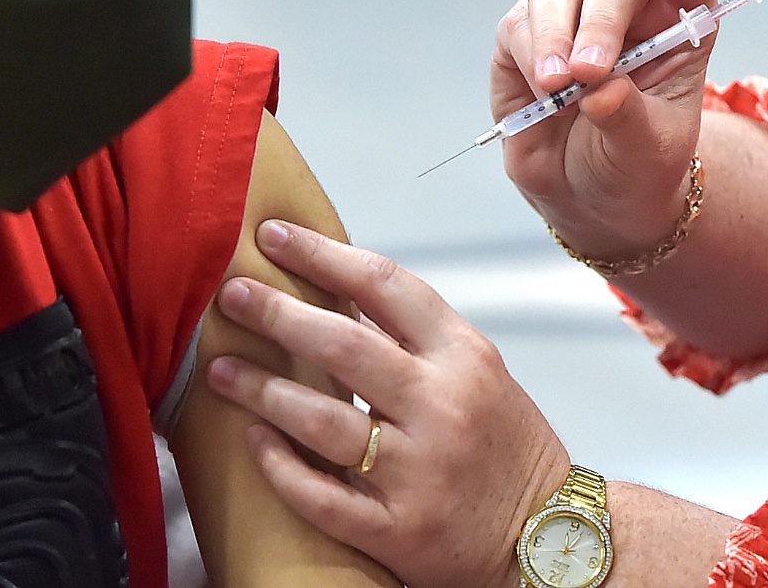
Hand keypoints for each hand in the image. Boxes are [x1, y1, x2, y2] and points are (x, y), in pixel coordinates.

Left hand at [207, 219, 571, 587]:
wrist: (548, 532)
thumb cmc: (505, 445)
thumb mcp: (479, 370)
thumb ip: (417, 335)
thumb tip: (340, 291)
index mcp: (464, 356)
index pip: (385, 285)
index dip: (323, 255)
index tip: (277, 235)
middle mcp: (442, 406)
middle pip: (344, 345)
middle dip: (277, 314)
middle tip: (232, 295)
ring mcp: (419, 471)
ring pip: (323, 422)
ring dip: (262, 390)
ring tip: (219, 369)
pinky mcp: (399, 529)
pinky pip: (322, 496)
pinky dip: (282, 466)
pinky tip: (254, 440)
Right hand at [492, 0, 721, 258]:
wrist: (590, 194)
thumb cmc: (637, 161)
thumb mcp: (650, 151)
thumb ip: (632, 119)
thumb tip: (601, 93)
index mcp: (680, 19)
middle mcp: (627, 2)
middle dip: (600, 21)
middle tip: (590, 74)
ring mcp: (572, 10)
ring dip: (554, 38)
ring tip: (558, 88)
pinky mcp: (524, 31)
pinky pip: (519, 23)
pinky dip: (529, 55)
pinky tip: (546, 94)